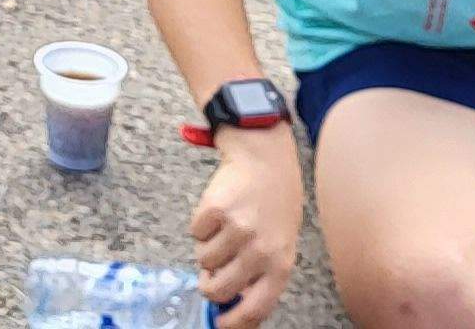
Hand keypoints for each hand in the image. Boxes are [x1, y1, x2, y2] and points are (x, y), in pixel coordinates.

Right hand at [188, 137, 305, 328]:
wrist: (266, 162)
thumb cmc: (275, 207)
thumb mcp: (280, 245)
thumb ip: (260, 275)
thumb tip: (233, 305)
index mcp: (280, 264)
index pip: (255, 308)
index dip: (233, 322)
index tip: (220, 324)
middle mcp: (260, 250)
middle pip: (218, 288)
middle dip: (209, 284)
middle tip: (211, 273)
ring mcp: (237, 229)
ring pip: (203, 260)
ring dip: (207, 249)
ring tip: (225, 231)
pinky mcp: (215, 210)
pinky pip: (194, 233)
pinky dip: (201, 226)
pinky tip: (219, 213)